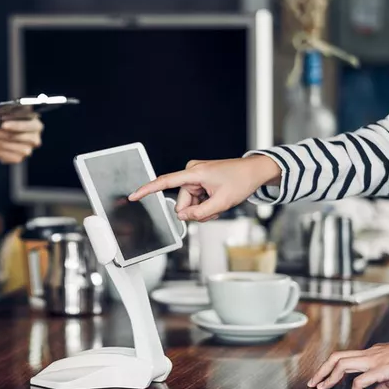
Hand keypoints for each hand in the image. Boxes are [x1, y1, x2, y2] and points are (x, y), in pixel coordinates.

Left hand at [0, 118, 42, 163]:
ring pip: (5, 145)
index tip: (3, 124)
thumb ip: (4, 114)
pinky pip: (2, 154)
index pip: (28, 126)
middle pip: (14, 137)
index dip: (16, 125)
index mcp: (36, 124)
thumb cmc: (6, 120)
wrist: (3, 134)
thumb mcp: (7, 114)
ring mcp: (27, 151)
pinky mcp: (18, 158)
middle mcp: (34, 139)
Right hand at [128, 155, 280, 221]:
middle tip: (214, 208)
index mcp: (194, 173)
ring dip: (203, 208)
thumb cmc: (241, 181)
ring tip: (218, 203)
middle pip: (182, 202)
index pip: (165, 182)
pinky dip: (205, 204)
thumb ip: (200, 213)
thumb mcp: (222, 202)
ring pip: (189, 203)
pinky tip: (217, 200)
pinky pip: (195, 199)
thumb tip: (183, 217)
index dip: (148, 190)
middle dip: (195, 210)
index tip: (134, 195)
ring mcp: (195, 176)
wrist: (254, 171)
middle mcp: (191, 172)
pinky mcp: (199, 180)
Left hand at [308, 338, 388, 388]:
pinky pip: (360, 381)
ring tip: (322, 388)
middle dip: (321, 370)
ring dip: (329, 377)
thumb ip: (382, 386)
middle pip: (336, 357)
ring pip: (341, 363)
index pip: (343, 357)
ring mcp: (373, 360)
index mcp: (370, 354)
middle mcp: (368, 354)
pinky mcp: (380, 370)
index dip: (329, 367)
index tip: (321, 379)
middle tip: (312, 383)